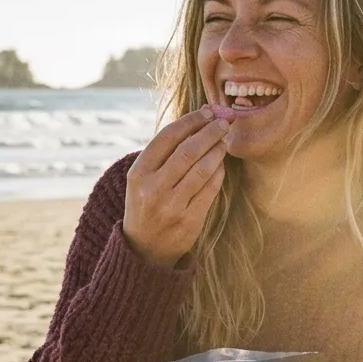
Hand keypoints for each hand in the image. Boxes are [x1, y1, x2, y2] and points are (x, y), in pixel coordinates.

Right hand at [123, 107, 234, 268]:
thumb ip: (163, 153)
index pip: (168, 137)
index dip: (191, 121)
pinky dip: (219, 172)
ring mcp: (172, 207)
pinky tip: (221, 163)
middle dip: (209, 132)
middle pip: (188, 151)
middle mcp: (153, 189)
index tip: (207, 112)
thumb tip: (198, 120)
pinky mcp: (189, 221)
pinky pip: (210, 189)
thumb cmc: (146, 204)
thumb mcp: (142, 178)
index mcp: (138, 173)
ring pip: (202, 169)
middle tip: (223, 122)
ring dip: (217, 150)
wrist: (144, 249)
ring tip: (224, 140)